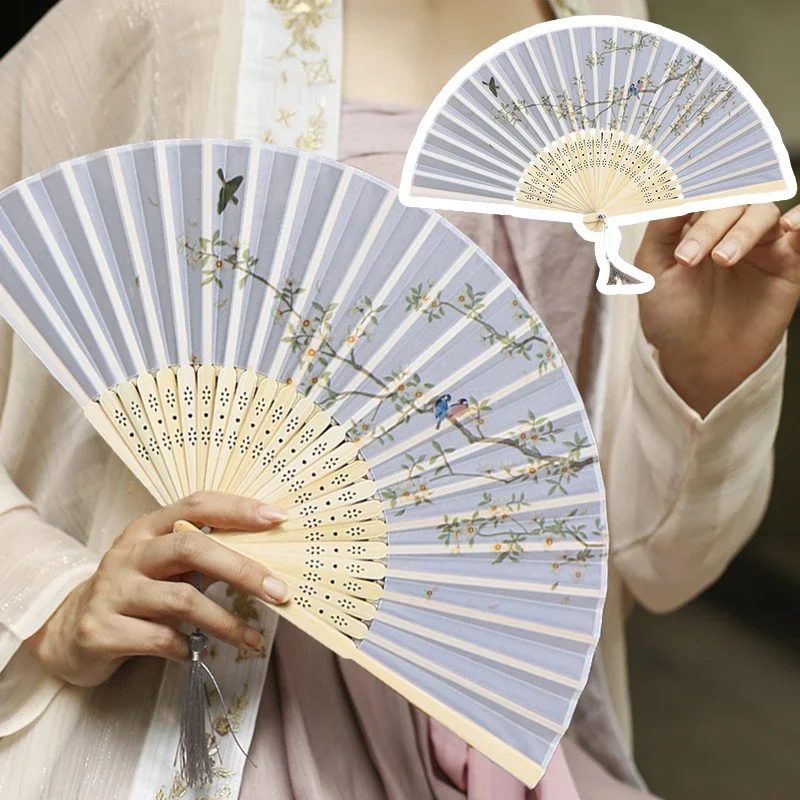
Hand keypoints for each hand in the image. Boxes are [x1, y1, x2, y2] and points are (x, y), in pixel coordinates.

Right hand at [24, 492, 289, 687]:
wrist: (68, 632)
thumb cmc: (135, 593)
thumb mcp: (163, 565)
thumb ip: (203, 557)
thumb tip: (266, 561)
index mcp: (148, 528)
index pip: (197, 504)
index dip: (238, 509)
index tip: (277, 518)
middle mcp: (128, 553)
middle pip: (191, 548)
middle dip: (241, 569)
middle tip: (278, 591)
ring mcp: (111, 591)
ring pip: (181, 599)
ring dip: (225, 622)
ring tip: (252, 639)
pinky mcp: (100, 630)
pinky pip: (159, 640)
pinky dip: (188, 649)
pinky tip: (200, 654)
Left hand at [635, 203, 799, 415]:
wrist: (696, 359)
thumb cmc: (670, 316)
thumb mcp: (653, 270)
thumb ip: (661, 228)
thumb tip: (673, 191)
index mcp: (694, 223)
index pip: (700, 192)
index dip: (691, 197)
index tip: (678, 212)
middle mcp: (728, 227)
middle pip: (731, 200)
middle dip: (710, 225)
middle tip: (690, 259)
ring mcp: (759, 243)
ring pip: (762, 212)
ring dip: (743, 230)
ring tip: (723, 260)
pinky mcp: (787, 262)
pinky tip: (791, 227)